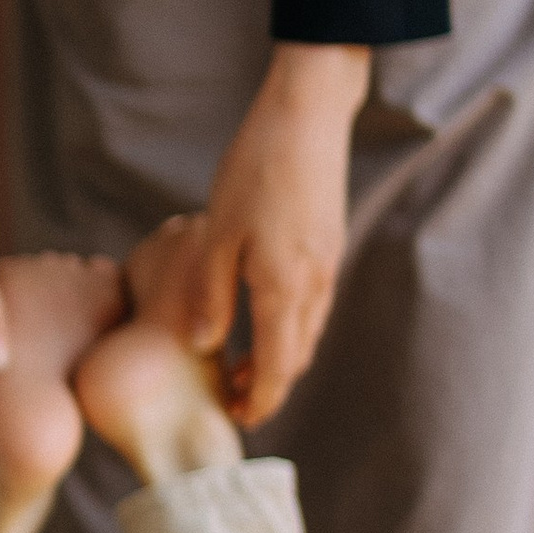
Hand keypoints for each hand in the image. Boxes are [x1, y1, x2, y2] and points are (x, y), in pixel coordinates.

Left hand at [174, 44, 370, 423]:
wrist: (309, 115)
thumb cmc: (255, 168)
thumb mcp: (218, 233)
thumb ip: (211, 294)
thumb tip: (204, 345)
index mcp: (285, 288)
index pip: (278, 367)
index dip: (260, 399)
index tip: (239, 417)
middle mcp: (315, 283)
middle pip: (296, 355)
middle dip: (269, 383)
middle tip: (233, 395)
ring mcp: (327, 263)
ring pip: (307, 329)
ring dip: (280, 354)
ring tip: (242, 361)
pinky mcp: (329, 243)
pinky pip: (313, 302)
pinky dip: (291, 324)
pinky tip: (263, 313)